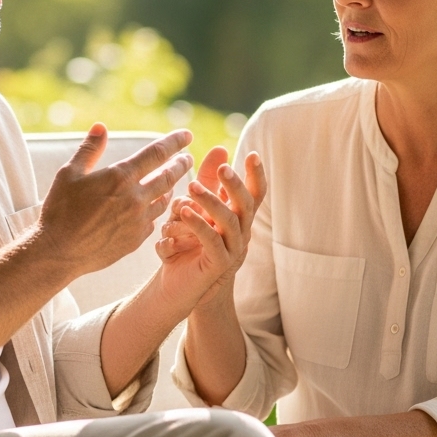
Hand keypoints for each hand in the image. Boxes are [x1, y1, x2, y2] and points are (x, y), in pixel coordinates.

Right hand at [39, 124, 192, 277]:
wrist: (59, 252)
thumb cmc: (59, 210)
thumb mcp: (69, 173)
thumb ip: (89, 149)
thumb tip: (101, 127)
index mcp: (120, 177)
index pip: (157, 153)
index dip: (175, 142)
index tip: (187, 135)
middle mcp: (135, 198)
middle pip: (168, 176)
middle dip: (181, 164)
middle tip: (188, 157)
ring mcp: (138, 220)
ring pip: (164, 200)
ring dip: (170, 188)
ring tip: (171, 181)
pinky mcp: (136, 239)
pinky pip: (153, 221)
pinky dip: (155, 210)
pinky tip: (153, 207)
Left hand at [155, 146, 266, 310]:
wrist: (180, 286)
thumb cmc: (190, 244)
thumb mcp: (199, 208)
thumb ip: (209, 181)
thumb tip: (221, 149)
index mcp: (239, 218)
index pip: (255, 194)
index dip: (257, 176)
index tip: (253, 154)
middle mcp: (241, 233)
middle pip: (246, 206)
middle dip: (235, 185)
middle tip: (222, 170)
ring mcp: (233, 250)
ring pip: (229, 222)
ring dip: (211, 203)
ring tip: (192, 188)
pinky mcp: (219, 265)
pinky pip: (212, 242)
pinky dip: (199, 225)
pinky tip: (184, 212)